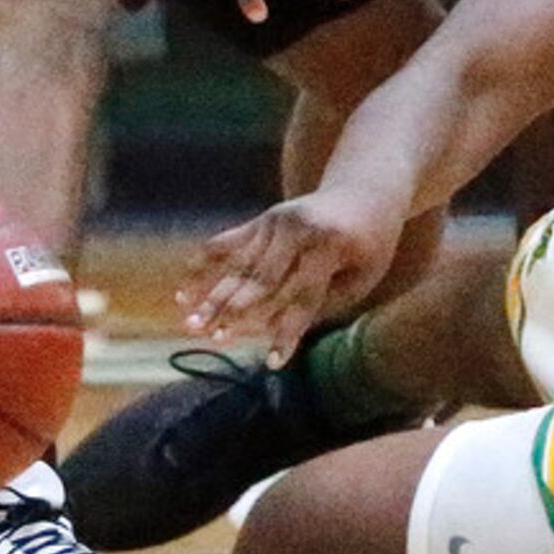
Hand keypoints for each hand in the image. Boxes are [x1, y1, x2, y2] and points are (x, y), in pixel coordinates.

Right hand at [176, 187, 404, 367]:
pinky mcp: (262, 219)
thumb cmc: (369, 245)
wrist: (364, 191)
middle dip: (235, 312)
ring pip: (238, 265)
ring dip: (212, 295)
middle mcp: (296, 231)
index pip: (303, 298)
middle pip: (261, 280)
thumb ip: (322, 302)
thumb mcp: (362, 276)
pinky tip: (183, 287)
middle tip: (211, 338)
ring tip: (189, 322)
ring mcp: (275, 222)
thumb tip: (272, 329)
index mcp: (327, 247)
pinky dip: (204, 264)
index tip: (272, 363)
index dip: (287, 333)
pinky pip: (228, 242)